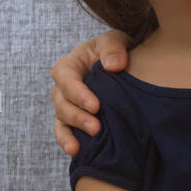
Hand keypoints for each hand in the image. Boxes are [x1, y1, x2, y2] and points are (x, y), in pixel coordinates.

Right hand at [51, 29, 131, 155]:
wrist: (129, 65)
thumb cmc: (118, 50)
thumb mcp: (117, 40)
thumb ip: (113, 47)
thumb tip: (113, 66)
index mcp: (71, 65)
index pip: (65, 77)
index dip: (77, 93)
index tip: (96, 105)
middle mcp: (65, 86)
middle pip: (62, 102)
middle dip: (77, 116)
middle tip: (96, 127)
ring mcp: (69, 104)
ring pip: (62, 119)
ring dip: (72, 132)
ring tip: (82, 146)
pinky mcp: (76, 119)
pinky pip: (65, 132)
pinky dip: (67, 141)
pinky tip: (76, 151)